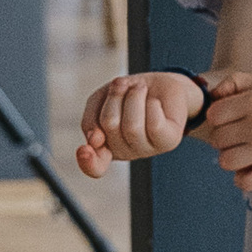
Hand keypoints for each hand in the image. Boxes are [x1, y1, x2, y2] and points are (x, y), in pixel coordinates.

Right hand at [76, 69, 200, 178]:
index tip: (83, 149)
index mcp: (105, 146)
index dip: (87, 162)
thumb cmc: (127, 94)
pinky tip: (155, 102)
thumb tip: (94, 140)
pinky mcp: (168, 142)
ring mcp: (146, 149)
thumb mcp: (99, 100)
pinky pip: (154, 124)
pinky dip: (152, 104)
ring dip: (134, 97)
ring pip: (132, 126)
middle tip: (123, 86)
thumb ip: (90, 120)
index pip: (95, 167)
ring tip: (140, 89)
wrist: (161, 84)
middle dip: (115, 96)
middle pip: (110, 124)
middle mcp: (124, 152)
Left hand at [199, 71, 251, 193]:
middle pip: (217, 139)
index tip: (232, 119)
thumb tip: (210, 96)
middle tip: (242, 135)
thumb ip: (237, 82)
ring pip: (225, 161)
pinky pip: (243, 182)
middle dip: (225, 137)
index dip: (219, 117)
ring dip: (232, 157)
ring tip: (247, 151)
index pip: (213, 115)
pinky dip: (243, 178)